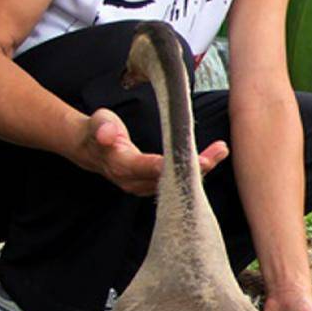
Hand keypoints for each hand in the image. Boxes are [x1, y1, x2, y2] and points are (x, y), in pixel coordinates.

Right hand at [74, 108, 228, 195]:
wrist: (90, 149)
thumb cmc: (97, 131)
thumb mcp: (97, 123)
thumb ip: (102, 128)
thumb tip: (106, 135)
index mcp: (121, 166)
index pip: (149, 168)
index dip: (170, 166)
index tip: (192, 162)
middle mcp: (134, 182)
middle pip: (168, 178)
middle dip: (195, 167)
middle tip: (218, 152)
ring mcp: (143, 187)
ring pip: (176, 182)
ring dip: (200, 168)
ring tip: (221, 150)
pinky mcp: (152, 186)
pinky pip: (176, 181)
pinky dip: (194, 170)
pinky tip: (213, 157)